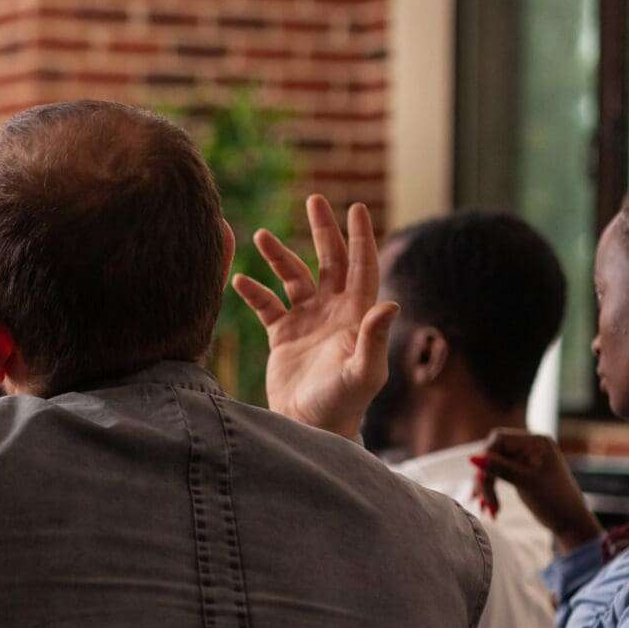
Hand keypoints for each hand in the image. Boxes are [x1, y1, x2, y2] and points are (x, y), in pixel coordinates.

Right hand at [233, 195, 398, 440]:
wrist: (309, 428)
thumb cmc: (343, 404)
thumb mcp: (364, 373)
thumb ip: (374, 338)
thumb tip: (389, 303)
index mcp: (356, 315)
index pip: (361, 267)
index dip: (360, 238)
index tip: (357, 209)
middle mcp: (333, 312)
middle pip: (330, 261)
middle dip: (323, 231)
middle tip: (316, 199)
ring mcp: (307, 321)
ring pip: (294, 277)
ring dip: (280, 256)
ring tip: (260, 236)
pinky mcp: (282, 335)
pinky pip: (266, 305)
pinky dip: (254, 291)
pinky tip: (239, 279)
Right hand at [474, 429, 602, 555]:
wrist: (571, 522)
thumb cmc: (555, 501)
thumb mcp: (525, 482)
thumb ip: (499, 468)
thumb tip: (472, 457)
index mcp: (536, 442)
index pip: (499, 439)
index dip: (486, 457)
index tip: (483, 481)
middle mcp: (530, 446)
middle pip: (493, 454)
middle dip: (486, 478)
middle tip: (482, 502)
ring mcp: (525, 459)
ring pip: (492, 466)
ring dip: (486, 488)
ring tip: (486, 509)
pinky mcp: (521, 472)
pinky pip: (498, 476)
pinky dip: (492, 490)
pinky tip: (489, 507)